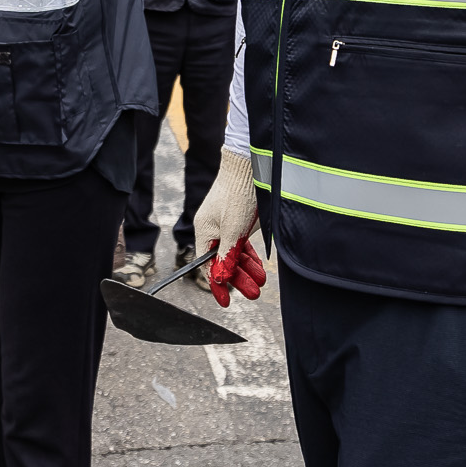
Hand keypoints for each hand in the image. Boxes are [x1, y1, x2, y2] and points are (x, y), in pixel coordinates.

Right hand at [196, 149, 265, 306]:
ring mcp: (225, 223)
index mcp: (204, 231)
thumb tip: (220, 278)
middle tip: (254, 293)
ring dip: (246, 268)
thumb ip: (227, 255)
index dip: (217, 283)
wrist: (247, 164)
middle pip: (223, 260)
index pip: (207, 265)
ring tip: (261, 282)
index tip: (225, 301)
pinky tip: (258, 266)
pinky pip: (240, 242)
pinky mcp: (236, 218)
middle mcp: (212, 229)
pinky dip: (248, 254)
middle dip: (238, 278)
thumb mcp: (233, 230)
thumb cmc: (238, 195)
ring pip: (234, 252)